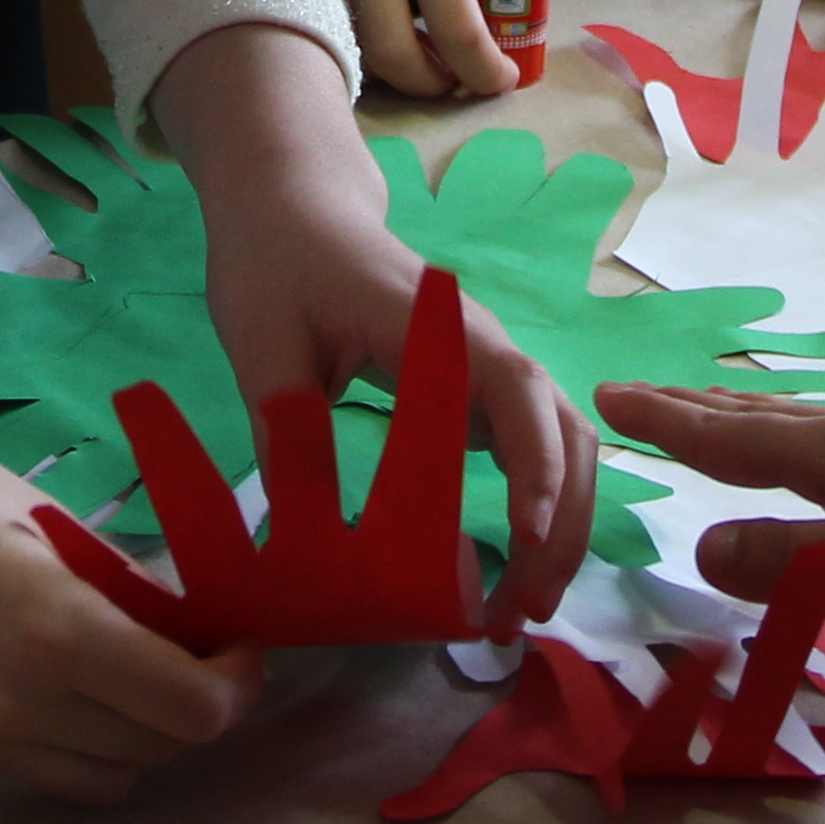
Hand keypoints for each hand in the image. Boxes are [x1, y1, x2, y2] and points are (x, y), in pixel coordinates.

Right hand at [0, 365, 264, 802]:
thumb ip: (111, 585)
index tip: (238, 646)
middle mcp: (7, 708)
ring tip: (121, 665)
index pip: (190, 711)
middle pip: (149, 753)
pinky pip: (24, 765)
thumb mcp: (33, 515)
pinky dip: (58, 734)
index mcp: (51, 633)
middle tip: (191, 650)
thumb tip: (176, 629)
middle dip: (188, 708)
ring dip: (128, 734)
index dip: (234, 684)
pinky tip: (42, 670)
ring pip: (91, 778)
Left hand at [156, 24, 596, 631]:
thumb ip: (286, 431)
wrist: (293, 206)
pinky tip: (508, 565)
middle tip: (521, 617)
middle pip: (563, 432)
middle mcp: (482, 348)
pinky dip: (539, 508)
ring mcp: (487, 368)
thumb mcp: (260, 346)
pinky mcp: (477, 388)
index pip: (516, 390)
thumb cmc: (275, 265)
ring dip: (558, 526)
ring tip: (522, 609)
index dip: (534, 466)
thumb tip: (303, 538)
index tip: (527, 539)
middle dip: (560, 528)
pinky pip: (532, 448)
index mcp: (437, 328)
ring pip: (561, 445)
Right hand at [318, 0, 513, 100]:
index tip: (503, 80)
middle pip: (394, 57)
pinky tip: (380, 11)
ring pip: (355, 38)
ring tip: (422, 49)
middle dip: (429, 84)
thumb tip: (488, 8)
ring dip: (392, 58)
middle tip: (453, 79)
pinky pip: (331, 6)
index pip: (458, 28)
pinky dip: (359, 24)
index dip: (483, 70)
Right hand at [593, 355, 824, 606]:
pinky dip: (806, 452)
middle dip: (696, 410)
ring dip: (749, 423)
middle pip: (759, 418)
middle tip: (643, 396)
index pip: (726, 438)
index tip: (605, 394)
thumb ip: (788, 558)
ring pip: (804, 429)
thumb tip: (695, 545)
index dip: (664, 423)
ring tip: (720, 415)